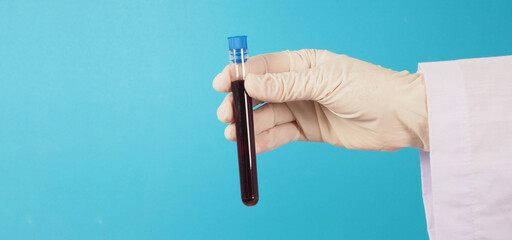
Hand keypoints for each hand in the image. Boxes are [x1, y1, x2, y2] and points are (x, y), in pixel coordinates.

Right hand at [213, 49, 428, 152]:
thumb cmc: (369, 89)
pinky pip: (282, 134)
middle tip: (227, 116)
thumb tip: (251, 81)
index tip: (221, 85)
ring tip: (234, 136)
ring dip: (250, 125)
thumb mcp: (325, 82)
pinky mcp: (310, 130)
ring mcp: (304, 108)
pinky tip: (253, 147)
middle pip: (261, 93)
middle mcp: (300, 85)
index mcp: (304, 63)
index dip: (240, 74)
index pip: (264, 66)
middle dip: (241, 104)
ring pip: (268, 116)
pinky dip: (266, 141)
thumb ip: (286, 84)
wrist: (400, 117)